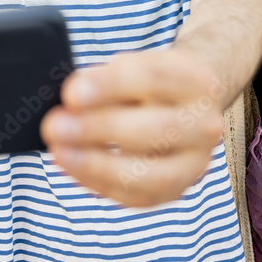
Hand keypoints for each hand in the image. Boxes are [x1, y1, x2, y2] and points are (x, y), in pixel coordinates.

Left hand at [40, 48, 224, 206]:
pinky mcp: (177, 190)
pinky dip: (101, 183)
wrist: (186, 103)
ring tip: (61, 151)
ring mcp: (196, 163)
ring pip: (154, 174)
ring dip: (99, 165)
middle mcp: (205, 124)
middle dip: (100, 129)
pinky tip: (73, 167)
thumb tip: (69, 104)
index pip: (154, 79)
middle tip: (56, 126)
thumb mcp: (133, 66)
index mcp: (198, 81)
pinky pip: (139, 196)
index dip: (110, 86)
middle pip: (156, 130)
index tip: (70, 94)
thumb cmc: (149, 83)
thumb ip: (105, 81)